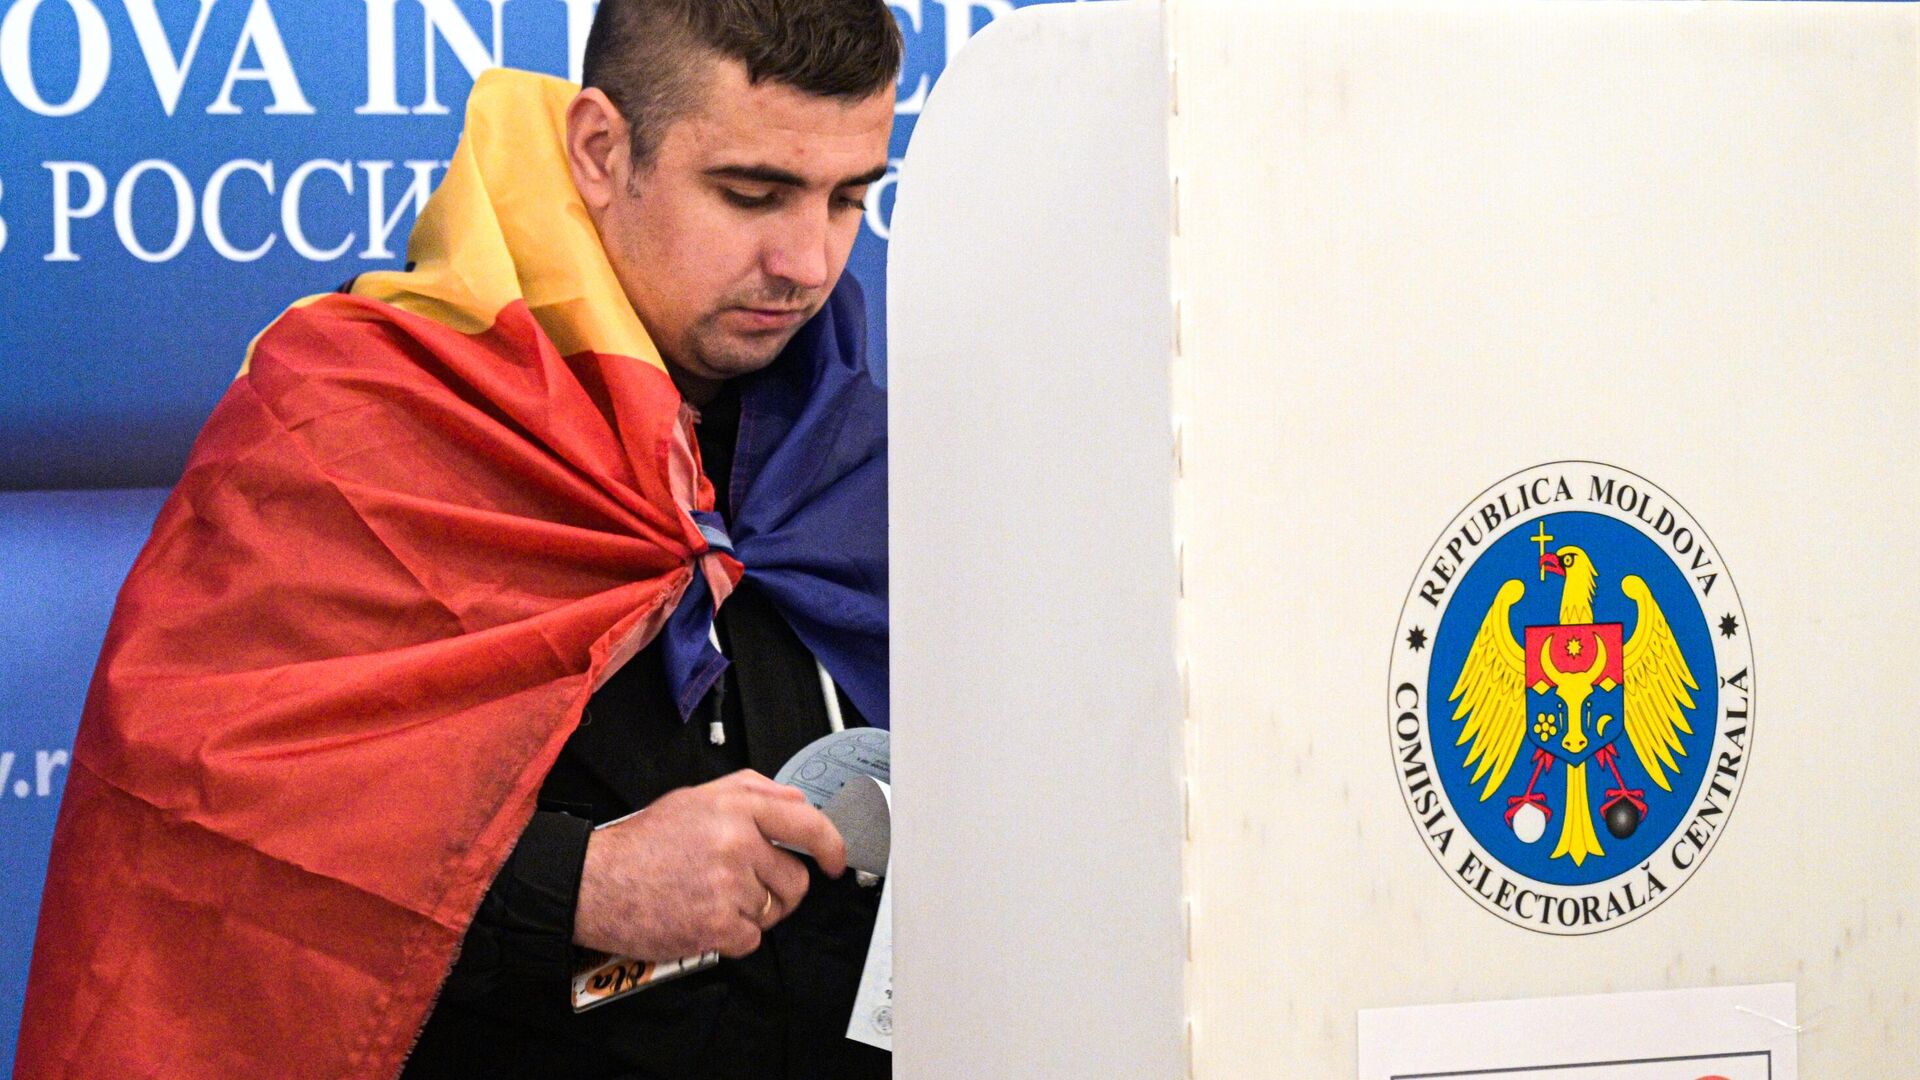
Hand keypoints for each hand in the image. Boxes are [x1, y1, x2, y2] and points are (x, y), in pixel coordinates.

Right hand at [572, 770, 846, 960]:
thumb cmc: (642, 844)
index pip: (807, 823)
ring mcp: (729, 884)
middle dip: (779, 890)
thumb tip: (794, 802)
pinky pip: (752, 938)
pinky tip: (704, 918)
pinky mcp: (718, 924)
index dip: (831, 846)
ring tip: (713, 899)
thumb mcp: (695, 798)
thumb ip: (749, 792)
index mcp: (735, 806)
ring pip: (773, 911)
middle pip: (795, 879)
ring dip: (751, 913)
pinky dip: (732, 937)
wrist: (596, 882)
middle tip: (747, 889)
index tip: (834, 861)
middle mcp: (736, 841)